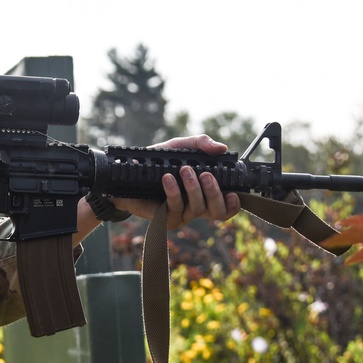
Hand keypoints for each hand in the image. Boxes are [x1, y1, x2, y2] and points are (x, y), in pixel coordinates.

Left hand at [112, 134, 240, 228]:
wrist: (128, 172)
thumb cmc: (158, 161)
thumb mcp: (180, 147)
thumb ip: (200, 144)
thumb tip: (222, 148)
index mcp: (204, 193)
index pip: (226, 206)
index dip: (234, 204)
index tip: (234, 192)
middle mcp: (195, 206)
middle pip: (216, 211)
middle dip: (214, 193)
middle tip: (205, 175)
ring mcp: (180, 214)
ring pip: (197, 209)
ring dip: (193, 188)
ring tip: (184, 170)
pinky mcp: (164, 218)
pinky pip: (175, 208)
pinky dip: (173, 191)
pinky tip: (167, 178)